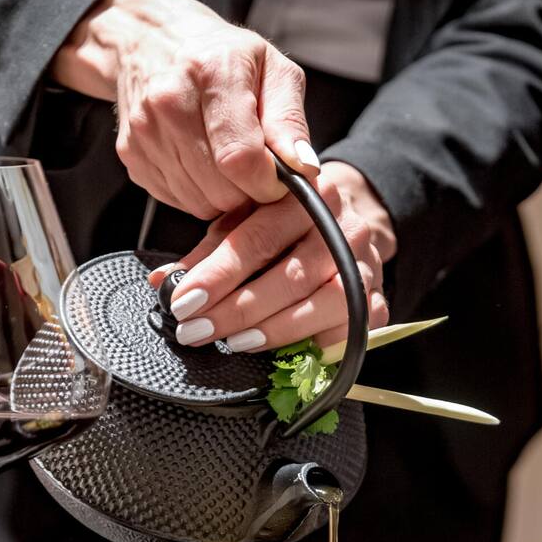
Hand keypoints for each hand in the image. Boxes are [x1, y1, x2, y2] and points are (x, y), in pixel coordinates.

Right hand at [51, 0, 318, 215]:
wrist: (153, 41)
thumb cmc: (222, 56)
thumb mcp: (273, 71)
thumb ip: (291, 122)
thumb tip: (303, 169)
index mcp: (212, 74)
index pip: (242, 160)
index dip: (267, 185)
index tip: (277, 180)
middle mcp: (170, 102)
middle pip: (222, 190)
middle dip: (247, 192)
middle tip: (253, 168)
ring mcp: (145, 131)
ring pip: (200, 203)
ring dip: (222, 195)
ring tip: (225, 159)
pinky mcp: (132, 155)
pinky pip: (178, 201)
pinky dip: (196, 192)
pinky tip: (200, 161)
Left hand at [150, 162, 393, 350]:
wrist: (346, 223)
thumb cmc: (284, 225)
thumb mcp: (244, 224)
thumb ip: (208, 253)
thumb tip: (165, 283)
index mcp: (305, 193)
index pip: (257, 238)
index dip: (217, 274)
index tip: (183, 300)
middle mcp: (342, 226)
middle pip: (288, 275)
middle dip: (235, 309)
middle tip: (196, 330)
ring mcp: (364, 264)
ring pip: (320, 303)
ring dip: (270, 329)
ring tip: (231, 342)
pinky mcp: (376, 301)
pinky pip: (345, 329)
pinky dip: (307, 342)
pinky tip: (275, 348)